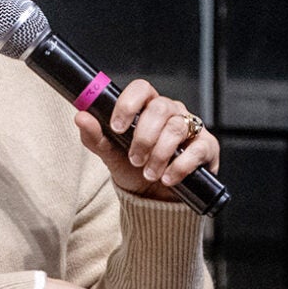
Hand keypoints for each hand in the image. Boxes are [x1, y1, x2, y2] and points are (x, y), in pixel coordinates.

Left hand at [75, 79, 220, 200]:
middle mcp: (171, 112)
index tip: (116, 127)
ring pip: (176, 129)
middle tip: (135, 159)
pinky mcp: (207, 147)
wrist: (155, 199)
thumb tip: (80, 117)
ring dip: (159, 154)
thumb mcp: (111, 156)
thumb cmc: (134, 170)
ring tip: (149, 174)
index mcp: (147, 108)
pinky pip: (197, 149)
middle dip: (144, 137)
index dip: (128, 104)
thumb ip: (96, 137)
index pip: (141, 89)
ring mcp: (191, 128)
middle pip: (160, 108)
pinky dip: (179, 166)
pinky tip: (168, 178)